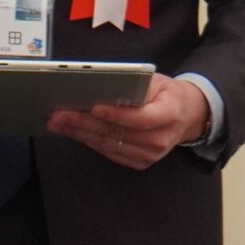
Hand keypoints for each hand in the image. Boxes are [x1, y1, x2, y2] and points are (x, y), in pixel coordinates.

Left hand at [48, 74, 208, 169]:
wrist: (185, 116)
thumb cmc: (166, 94)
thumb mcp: (156, 81)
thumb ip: (135, 85)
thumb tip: (104, 87)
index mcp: (169, 115)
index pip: (138, 118)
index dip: (115, 114)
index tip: (93, 107)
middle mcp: (160, 139)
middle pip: (117, 133)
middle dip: (84, 123)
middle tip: (59, 114)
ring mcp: (150, 155)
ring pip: (109, 145)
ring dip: (80, 134)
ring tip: (58, 122)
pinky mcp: (140, 163)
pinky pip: (109, 153)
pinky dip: (89, 142)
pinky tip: (73, 132)